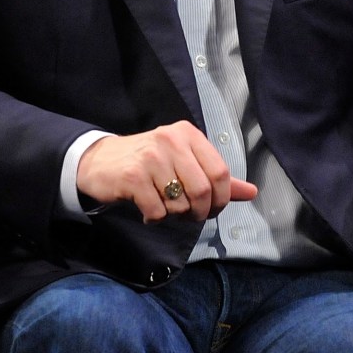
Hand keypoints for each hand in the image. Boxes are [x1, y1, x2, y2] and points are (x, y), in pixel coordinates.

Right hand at [76, 120, 256, 222]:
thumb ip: (217, 178)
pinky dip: (155, 218)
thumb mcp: (185, 162)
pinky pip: (157, 211)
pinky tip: (147, 209)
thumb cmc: (149, 163)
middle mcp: (171, 141)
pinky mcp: (132, 176)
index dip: (222, 199)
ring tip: (163, 206)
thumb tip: (252, 192)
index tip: (213, 210)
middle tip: (189, 216)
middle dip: (200, 212)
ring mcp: (151, 157)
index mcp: (189, 134)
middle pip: (203, 190)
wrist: (100, 161)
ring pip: (180, 204)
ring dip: (175, 215)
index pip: (221, 172)